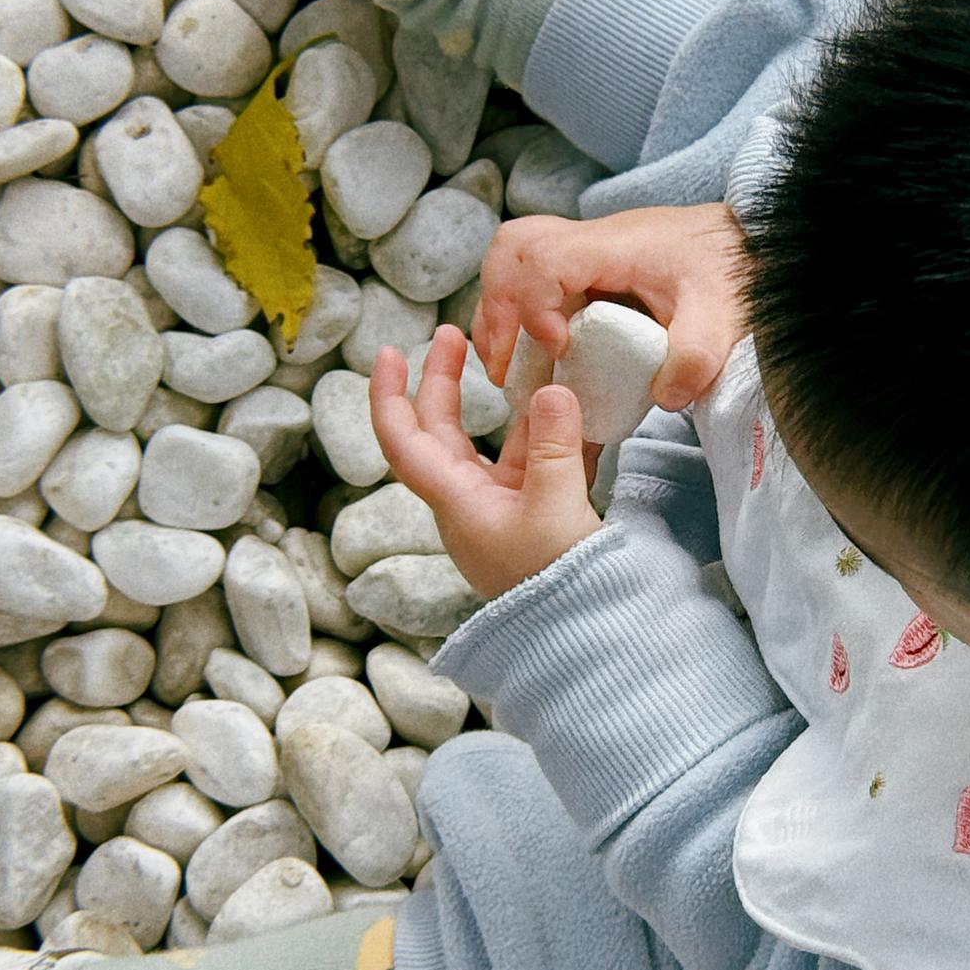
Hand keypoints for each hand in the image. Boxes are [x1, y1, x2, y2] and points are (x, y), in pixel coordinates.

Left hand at [370, 329, 600, 599]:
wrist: (583, 635)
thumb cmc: (554, 585)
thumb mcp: (554, 511)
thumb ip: (556, 446)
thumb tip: (553, 388)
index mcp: (454, 501)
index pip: (403, 441)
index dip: (388, 394)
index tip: (386, 351)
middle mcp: (471, 499)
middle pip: (445, 430)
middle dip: (447, 380)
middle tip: (459, 333)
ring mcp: (506, 506)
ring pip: (501, 440)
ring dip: (518, 400)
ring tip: (539, 356)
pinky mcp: (541, 513)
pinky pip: (543, 459)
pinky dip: (558, 431)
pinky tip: (580, 401)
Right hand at [472, 202, 745, 413]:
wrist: (752, 245)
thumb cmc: (734, 273)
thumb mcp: (724, 316)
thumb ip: (697, 356)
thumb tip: (665, 396)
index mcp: (616, 245)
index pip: (544, 258)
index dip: (533, 305)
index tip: (557, 349)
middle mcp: (593, 239)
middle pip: (512, 249)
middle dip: (497, 308)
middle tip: (506, 366)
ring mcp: (588, 250)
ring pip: (513, 258)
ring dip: (502, 311)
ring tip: (509, 367)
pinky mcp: (589, 265)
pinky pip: (533, 276)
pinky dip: (520, 313)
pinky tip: (534, 356)